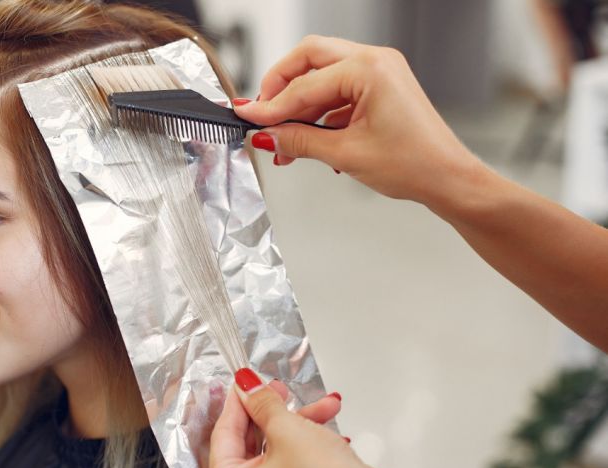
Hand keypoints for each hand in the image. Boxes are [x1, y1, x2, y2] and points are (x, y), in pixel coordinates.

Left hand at [207, 369, 394, 467]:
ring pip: (276, 446)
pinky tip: (329, 426)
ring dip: (301, 421)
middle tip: (279, 388)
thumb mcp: (287, 431)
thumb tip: (249, 386)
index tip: (246, 380)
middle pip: (250, 439)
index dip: (238, 401)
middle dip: (273, 410)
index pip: (224, 433)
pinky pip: (292, 459)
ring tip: (324, 405)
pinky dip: (309, 440)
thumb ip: (263, 404)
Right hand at [234, 35, 485, 208]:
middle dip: (281, 87)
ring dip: (299, 106)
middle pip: (309, 59)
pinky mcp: (380, 88)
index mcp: (369, 69)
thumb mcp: (346, 153)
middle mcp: (375, 61)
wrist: (448, 179)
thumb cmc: (416, 164)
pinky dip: (318, 114)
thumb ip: (299, 141)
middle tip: (261, 113)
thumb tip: (267, 136)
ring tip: (282, 141)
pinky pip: (338, 92)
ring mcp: (379, 73)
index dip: (270, 106)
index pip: (304, 85)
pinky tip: (306, 141)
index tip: (247, 116)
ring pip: (322, 76)